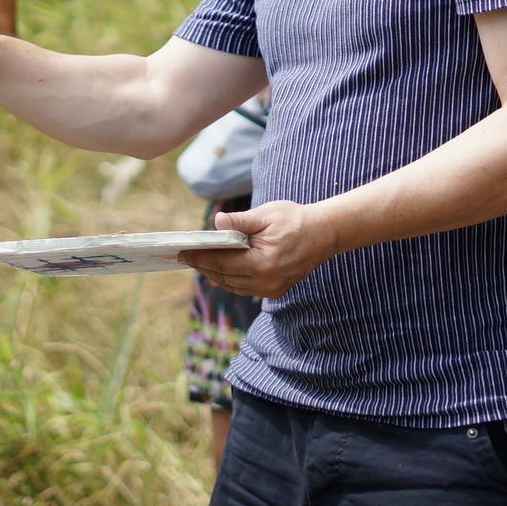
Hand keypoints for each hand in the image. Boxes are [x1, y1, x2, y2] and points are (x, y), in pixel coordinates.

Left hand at [179, 200, 338, 297]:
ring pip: (233, 286)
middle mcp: (266, 282)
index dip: (199, 258)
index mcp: (262, 263)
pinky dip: (230, 279)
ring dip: (215, 274)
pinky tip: (219, 270)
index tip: (181, 252)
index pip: (221, 263)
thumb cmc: (295, 220)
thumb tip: (216, 222)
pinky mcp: (275, 290)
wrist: (325, 233)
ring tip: (198, 262)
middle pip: (224, 277)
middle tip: (185, 256)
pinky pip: (244, 288)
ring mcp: (271, 289)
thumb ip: (240, 221)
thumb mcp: (266, 215)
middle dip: (203, 266)